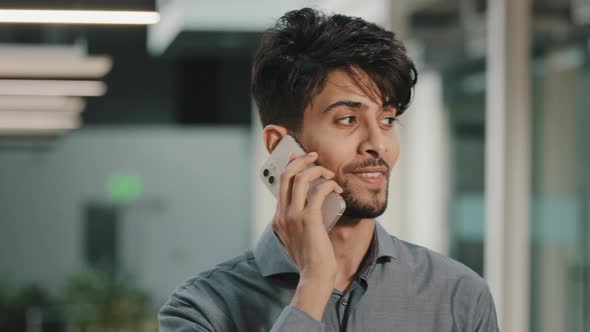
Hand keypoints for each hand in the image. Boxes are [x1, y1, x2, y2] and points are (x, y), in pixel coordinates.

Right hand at [271, 151, 342, 319]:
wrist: (314, 276)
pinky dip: (328, 184)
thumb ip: (299, 221)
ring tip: (329, 173)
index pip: (280, 183)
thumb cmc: (311, 258)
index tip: (299, 157)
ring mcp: (293, 216)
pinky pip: (318, 192)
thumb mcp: (298, 237)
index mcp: (278, 218)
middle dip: (301, 160)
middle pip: (287, 175)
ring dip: (317, 170)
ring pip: (300, 179)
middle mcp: (282, 214)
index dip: (290, 166)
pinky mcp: (309, 219)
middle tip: (314, 156)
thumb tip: (312, 202)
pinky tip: (336, 187)